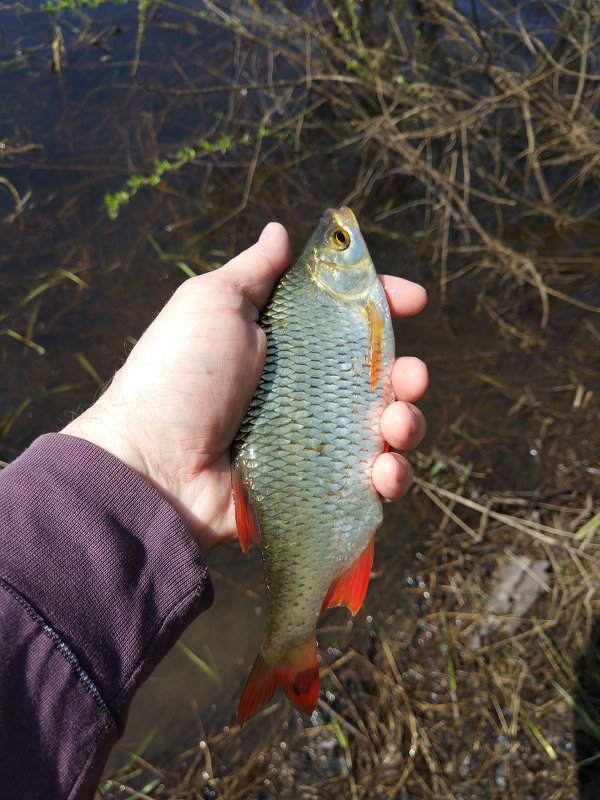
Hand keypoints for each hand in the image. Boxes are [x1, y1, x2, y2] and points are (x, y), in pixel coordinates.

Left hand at [63, 223, 427, 552]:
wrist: (150, 465)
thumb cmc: (177, 375)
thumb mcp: (211, 304)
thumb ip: (253, 272)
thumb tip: (280, 231)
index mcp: (286, 345)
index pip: (349, 320)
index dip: (384, 305)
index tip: (414, 298)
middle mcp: (305, 392)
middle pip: (379, 379)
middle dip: (409, 374)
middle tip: (410, 377)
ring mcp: (313, 442)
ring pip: (385, 431)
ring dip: (408, 424)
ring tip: (395, 425)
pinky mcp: (316, 487)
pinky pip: (370, 484)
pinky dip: (391, 477)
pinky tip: (384, 471)